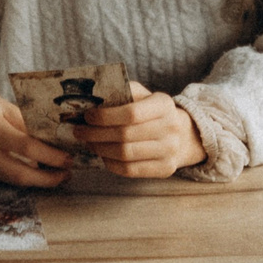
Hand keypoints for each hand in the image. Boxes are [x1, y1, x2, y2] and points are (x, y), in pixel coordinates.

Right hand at [0, 85, 72, 188]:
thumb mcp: (4, 106)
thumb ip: (26, 124)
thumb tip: (54, 141)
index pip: (27, 148)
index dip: (51, 156)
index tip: (68, 159)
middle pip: (21, 174)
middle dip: (48, 178)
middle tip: (67, 174)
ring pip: (13, 180)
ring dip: (37, 180)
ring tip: (56, 174)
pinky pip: (4, 178)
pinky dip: (21, 176)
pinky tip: (35, 171)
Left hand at [75, 89, 205, 179]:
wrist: (182, 135)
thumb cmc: (153, 113)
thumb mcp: (144, 96)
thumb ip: (123, 92)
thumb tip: (93, 99)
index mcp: (164, 105)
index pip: (131, 113)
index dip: (106, 116)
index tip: (87, 116)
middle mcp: (170, 128)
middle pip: (125, 135)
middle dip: (96, 134)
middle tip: (79, 131)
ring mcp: (169, 151)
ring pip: (125, 154)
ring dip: (100, 149)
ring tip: (88, 142)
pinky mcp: (165, 169)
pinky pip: (130, 170)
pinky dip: (111, 163)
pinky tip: (103, 155)